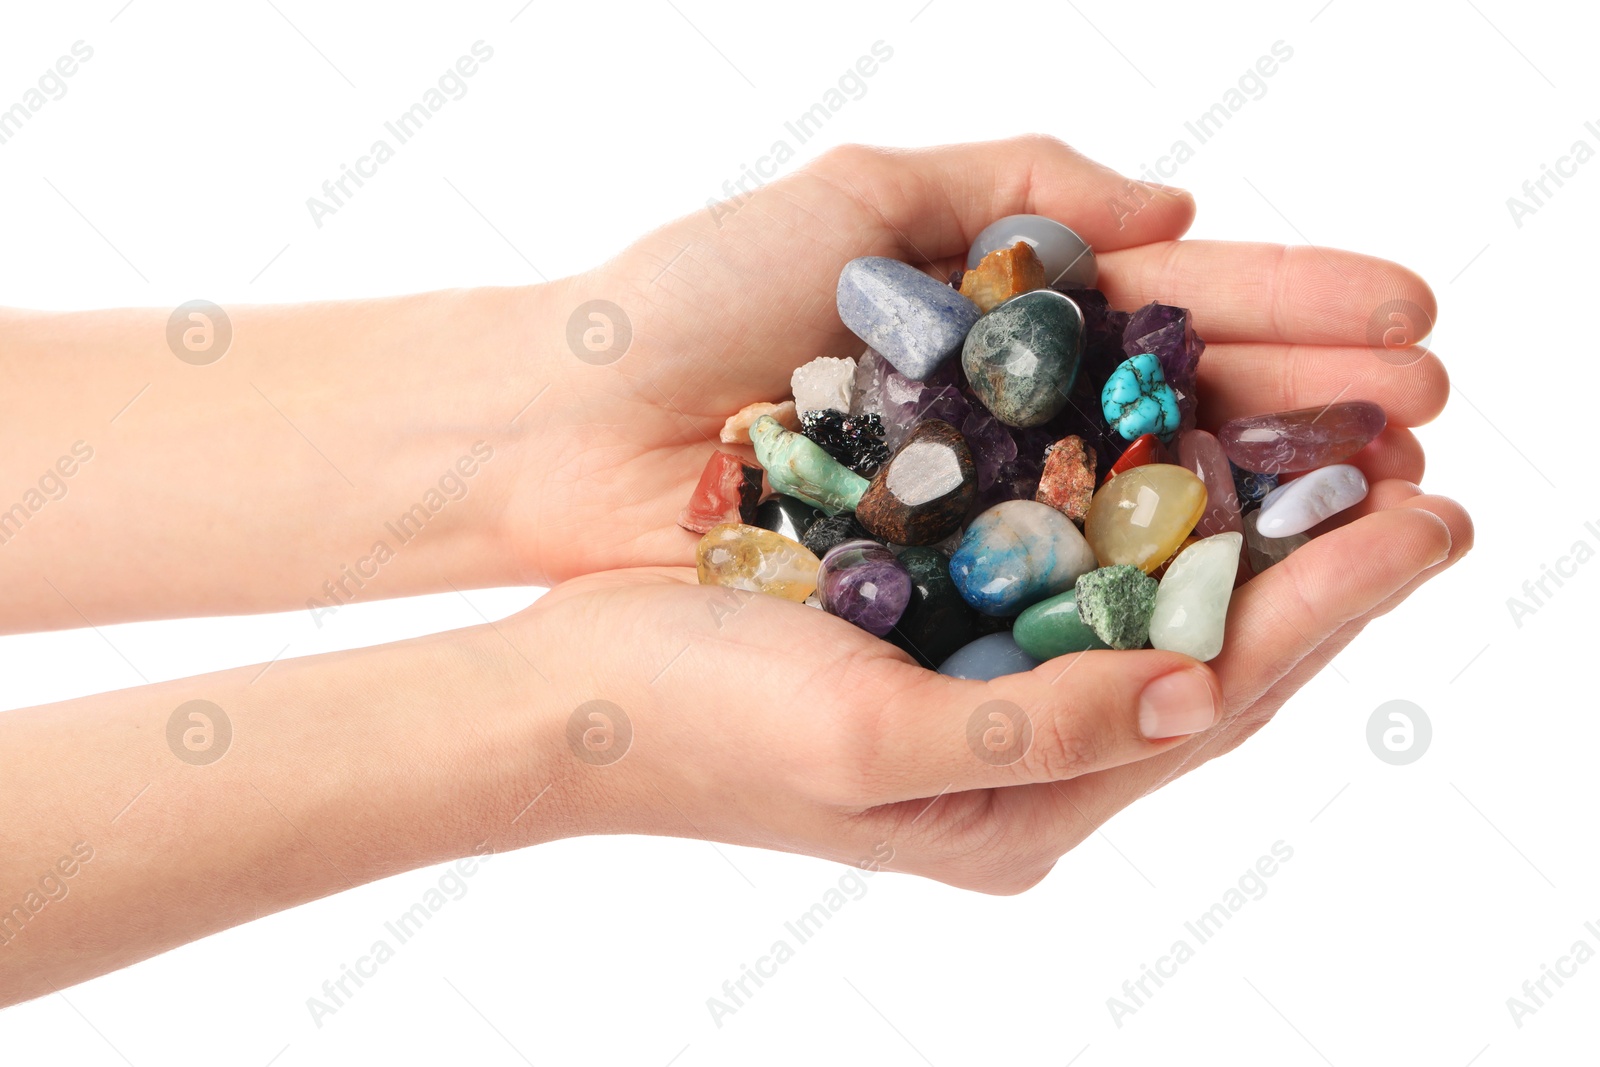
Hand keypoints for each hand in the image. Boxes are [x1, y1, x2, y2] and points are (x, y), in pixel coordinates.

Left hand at [502, 134, 1454, 588]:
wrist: (565, 426)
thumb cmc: (689, 302)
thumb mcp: (859, 200)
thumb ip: (1018, 184)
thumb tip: (1179, 211)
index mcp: (1003, 321)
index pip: (1180, 313)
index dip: (1295, 313)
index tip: (1410, 319)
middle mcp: (1008, 429)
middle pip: (1189, 417)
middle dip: (1316, 410)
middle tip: (1432, 417)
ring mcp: (979, 525)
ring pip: (1150, 516)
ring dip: (1269, 506)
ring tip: (1387, 496)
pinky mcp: (934, 607)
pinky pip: (1065, 602)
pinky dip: (1158, 591)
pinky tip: (1257, 579)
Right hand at [516, 466, 1469, 894]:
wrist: (566, 695)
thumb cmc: (697, 728)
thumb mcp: (875, 744)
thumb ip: (1044, 732)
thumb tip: (1201, 697)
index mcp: (1019, 812)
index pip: (1212, 700)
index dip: (1327, 609)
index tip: (1429, 523)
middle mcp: (1019, 756)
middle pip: (1203, 650)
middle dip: (1314, 566)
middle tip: (1422, 476)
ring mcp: (980, 688)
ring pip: (1145, 601)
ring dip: (1237, 525)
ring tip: (1331, 449)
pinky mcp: (936, 625)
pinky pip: (1067, 563)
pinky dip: (1131, 503)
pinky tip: (1176, 441)